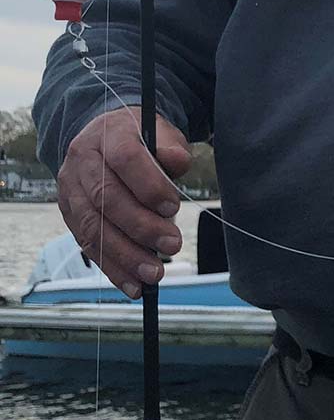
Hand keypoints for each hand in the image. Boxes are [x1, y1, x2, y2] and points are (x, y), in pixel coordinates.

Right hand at [57, 108, 192, 295]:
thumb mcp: (160, 133)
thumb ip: (170, 148)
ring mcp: (71, 191)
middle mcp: (82, 162)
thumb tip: (177, 161)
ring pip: (94, 227)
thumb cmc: (140, 140)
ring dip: (126, 255)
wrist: (105, 139)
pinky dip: (113, 269)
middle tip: (173, 244)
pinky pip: (89, 246)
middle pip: (106, 197)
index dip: (148, 184)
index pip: (124, 158)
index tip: (173, 206)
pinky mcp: (71, 216)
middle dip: (141, 226)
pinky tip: (134, 287)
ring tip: (155, 274)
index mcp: (107, 135)